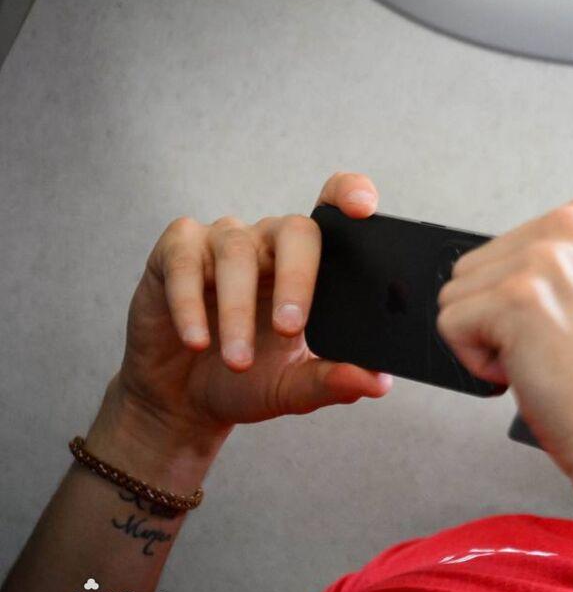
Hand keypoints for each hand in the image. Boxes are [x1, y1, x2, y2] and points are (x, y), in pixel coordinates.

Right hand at [109, 172, 393, 443]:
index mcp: (311, 265)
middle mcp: (270, 243)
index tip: (363, 209)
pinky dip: (190, 304)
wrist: (183, 398)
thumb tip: (378, 384)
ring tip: (238, 361)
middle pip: (295, 230)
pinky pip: (185, 262)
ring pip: (237, 253)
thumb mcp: (294, 388)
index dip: (350, 194)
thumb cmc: (247, 380)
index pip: (335, 209)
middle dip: (296, 279)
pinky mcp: (176, 252)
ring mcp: (223, 242)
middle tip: (290, 330)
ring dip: (238, 312)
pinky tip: (197, 340)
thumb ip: (333, 381)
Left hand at [436, 155, 572, 482]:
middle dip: (507, 320)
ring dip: (489, 341)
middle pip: (478, 270)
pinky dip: (476, 362)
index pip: (509, 252)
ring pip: (459, 295)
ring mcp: (544, 260)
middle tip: (564, 350)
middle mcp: (570, 226)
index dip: (533, 302)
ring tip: (547, 359)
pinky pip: (449, 325)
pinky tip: (528, 373)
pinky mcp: (515, 300)